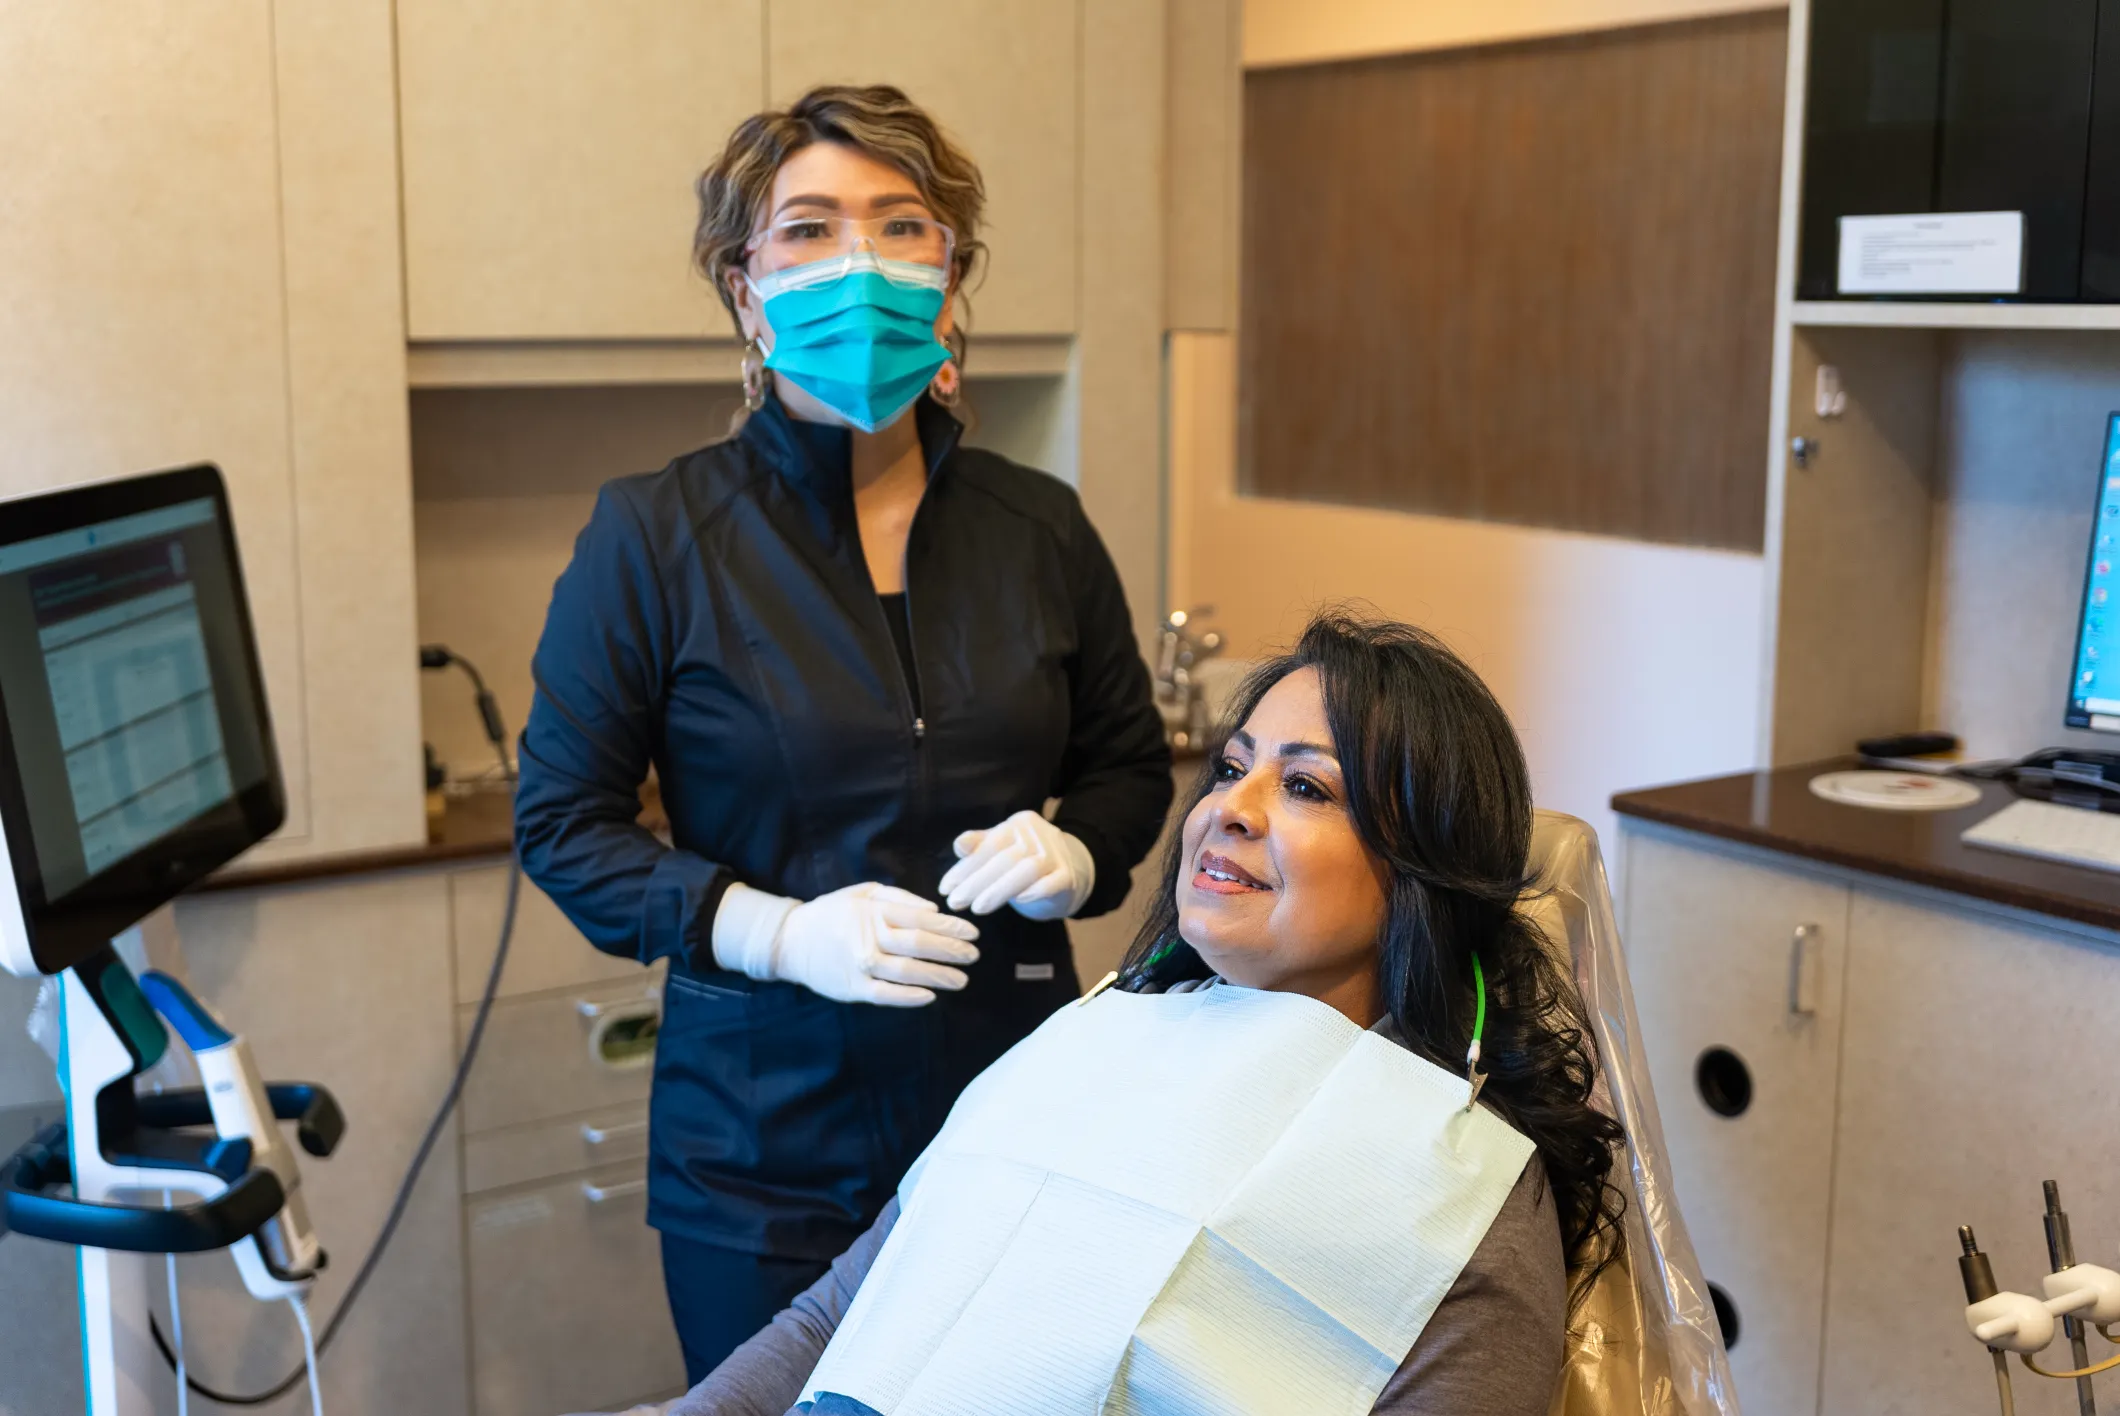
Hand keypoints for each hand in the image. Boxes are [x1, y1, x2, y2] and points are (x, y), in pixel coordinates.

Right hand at [711, 881, 979, 1006]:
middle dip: (952, 951)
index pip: (921, 919)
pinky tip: (930, 997)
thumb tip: (934, 909)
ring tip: (961, 979)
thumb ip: (899, 898)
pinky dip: (909, 997)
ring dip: (939, 976)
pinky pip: (885, 995)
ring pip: (907, 971)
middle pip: (919, 945)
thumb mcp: (862, 893)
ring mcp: (860, 965)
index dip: (951, 926)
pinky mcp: (852, 989)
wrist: (791, 940)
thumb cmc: (833, 914)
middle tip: (974, 956)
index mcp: (873, 911)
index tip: (973, 933)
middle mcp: (868, 937)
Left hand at [939, 810, 1095, 920]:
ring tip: (977, 908)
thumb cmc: (1026, 860)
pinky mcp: (1068, 875)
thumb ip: (979, 846)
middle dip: (976, 882)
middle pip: (1004, 859)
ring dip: (999, 890)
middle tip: (954, 902)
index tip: (944, 888)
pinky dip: (1035, 890)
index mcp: (1018, 824)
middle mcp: (1038, 835)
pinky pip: (1052, 882)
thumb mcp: (1002, 849)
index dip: (964, 868)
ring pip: (1026, 870)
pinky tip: (1019, 899)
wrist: (1073, 869)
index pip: (989, 845)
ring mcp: (1056, 854)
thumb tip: (959, 844)